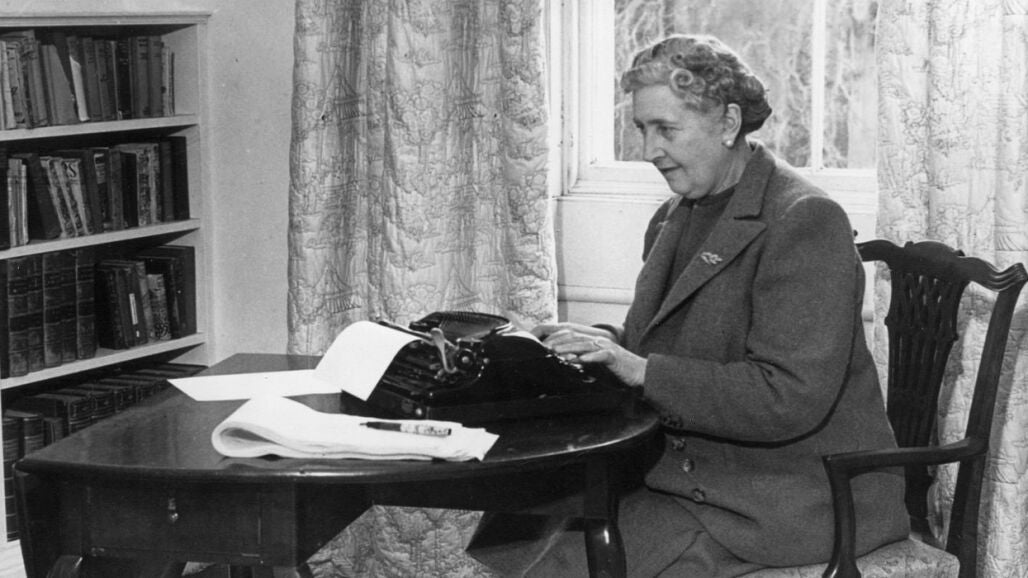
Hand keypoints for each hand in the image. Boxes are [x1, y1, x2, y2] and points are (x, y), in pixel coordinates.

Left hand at [531, 323, 645, 387]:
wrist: (639, 374)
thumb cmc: (616, 371)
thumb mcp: (596, 365)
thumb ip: (582, 360)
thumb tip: (566, 360)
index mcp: (592, 342)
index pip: (571, 337)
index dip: (556, 339)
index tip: (542, 346)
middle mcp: (598, 341)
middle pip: (575, 337)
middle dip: (558, 342)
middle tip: (544, 348)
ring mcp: (607, 347)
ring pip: (585, 345)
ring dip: (570, 348)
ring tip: (556, 352)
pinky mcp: (614, 356)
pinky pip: (601, 355)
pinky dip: (590, 357)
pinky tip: (580, 360)